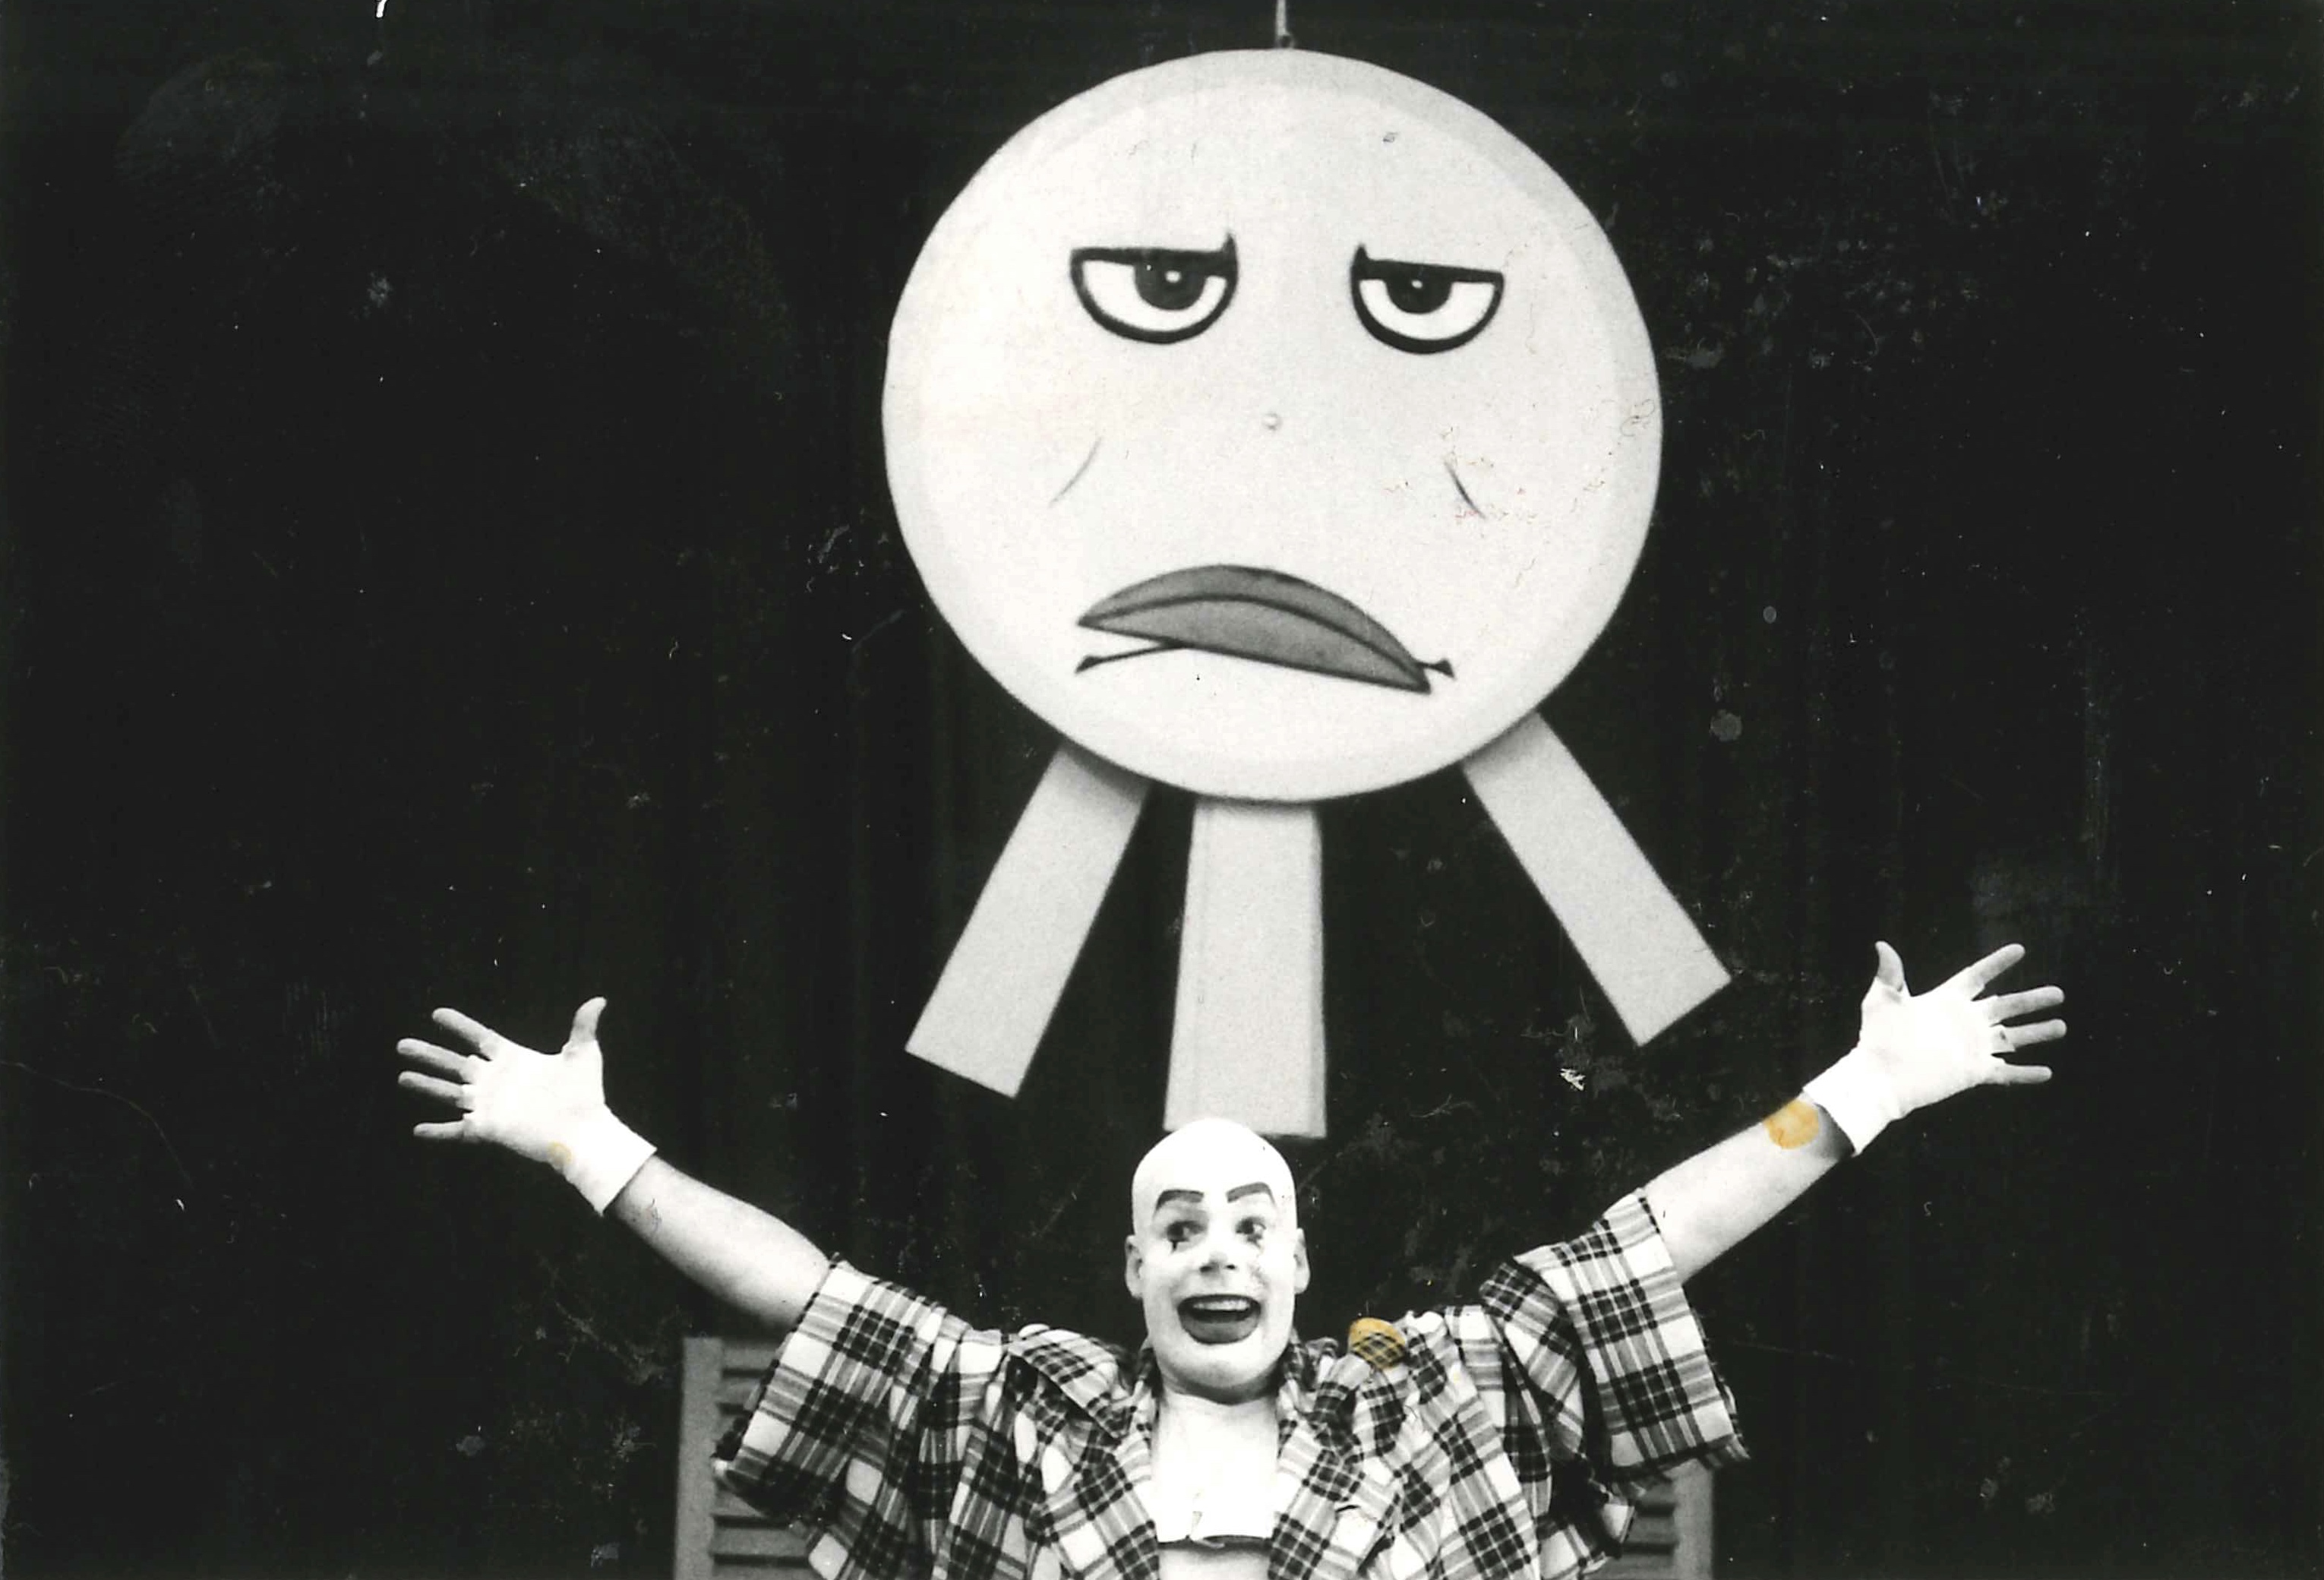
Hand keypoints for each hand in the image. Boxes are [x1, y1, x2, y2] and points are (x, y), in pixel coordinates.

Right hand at [398, 999, 611, 1162]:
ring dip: (426, 1085)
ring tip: (402, 1076)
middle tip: (402, 1044)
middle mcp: (496, 1081)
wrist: (585, 1131)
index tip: (437, 1014)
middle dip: (429, 1054)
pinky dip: (438, 1131)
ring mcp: (490, 1105)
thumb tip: (599, 1000)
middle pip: (454, 1063)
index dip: (459, 1026)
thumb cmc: (585, 1094)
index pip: (479, 1038)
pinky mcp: (489, 1128)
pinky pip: (457, 1130)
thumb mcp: (583, 1055)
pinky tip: (417, 1129)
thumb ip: (583, 1027)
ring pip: (449, 1092)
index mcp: (513, 1059)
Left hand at [1804, 942, 2066, 1150]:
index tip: (2019, 950)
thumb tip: (1882, 944)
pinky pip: (2007, 1073)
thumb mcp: (1883, 1001)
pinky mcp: (1974, 1072)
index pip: (1978, 977)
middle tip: (2059, 993)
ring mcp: (1972, 1047)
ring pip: (2013, 1038)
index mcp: (1947, 1001)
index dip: (1997, 963)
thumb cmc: (1879, 1037)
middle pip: (2007, 1006)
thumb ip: (1890, 974)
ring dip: (2038, 1033)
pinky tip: (2047, 1072)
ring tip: (2062, 1026)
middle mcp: (1965, 1022)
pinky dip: (2026, 1073)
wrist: (1880, 1077)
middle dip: (2033, 1000)